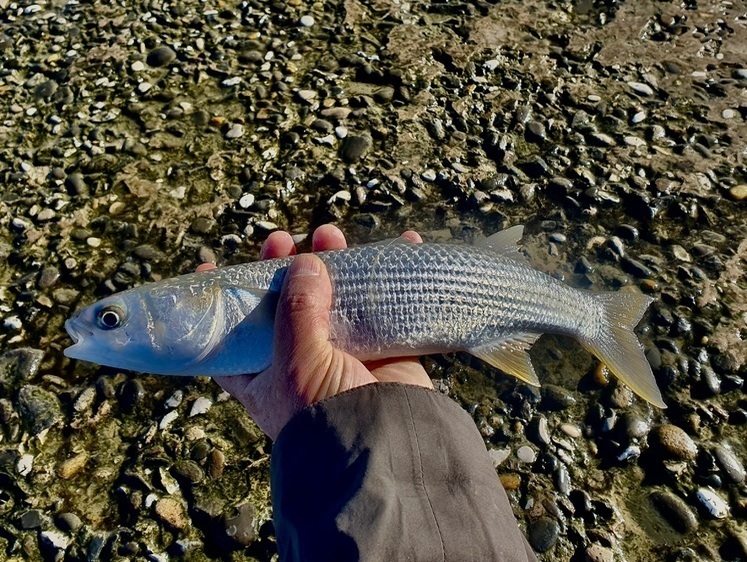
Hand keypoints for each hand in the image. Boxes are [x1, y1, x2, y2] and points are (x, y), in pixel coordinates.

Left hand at [198, 225, 432, 439]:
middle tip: (282, 240)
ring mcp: (339, 352)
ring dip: (332, 265)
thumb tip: (304, 262)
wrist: (386, 444)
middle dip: (282, 270)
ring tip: (330, 234)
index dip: (222, 302)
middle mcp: (298, 361)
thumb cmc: (325, 413)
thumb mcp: (296, 361)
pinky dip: (388, 277)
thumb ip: (296, 310)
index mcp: (262, 374)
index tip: (211, 268)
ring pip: (331, 298)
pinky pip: (380, 305)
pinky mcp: (378, 348)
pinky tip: (397, 245)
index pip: (231, 334)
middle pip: (284, 305)